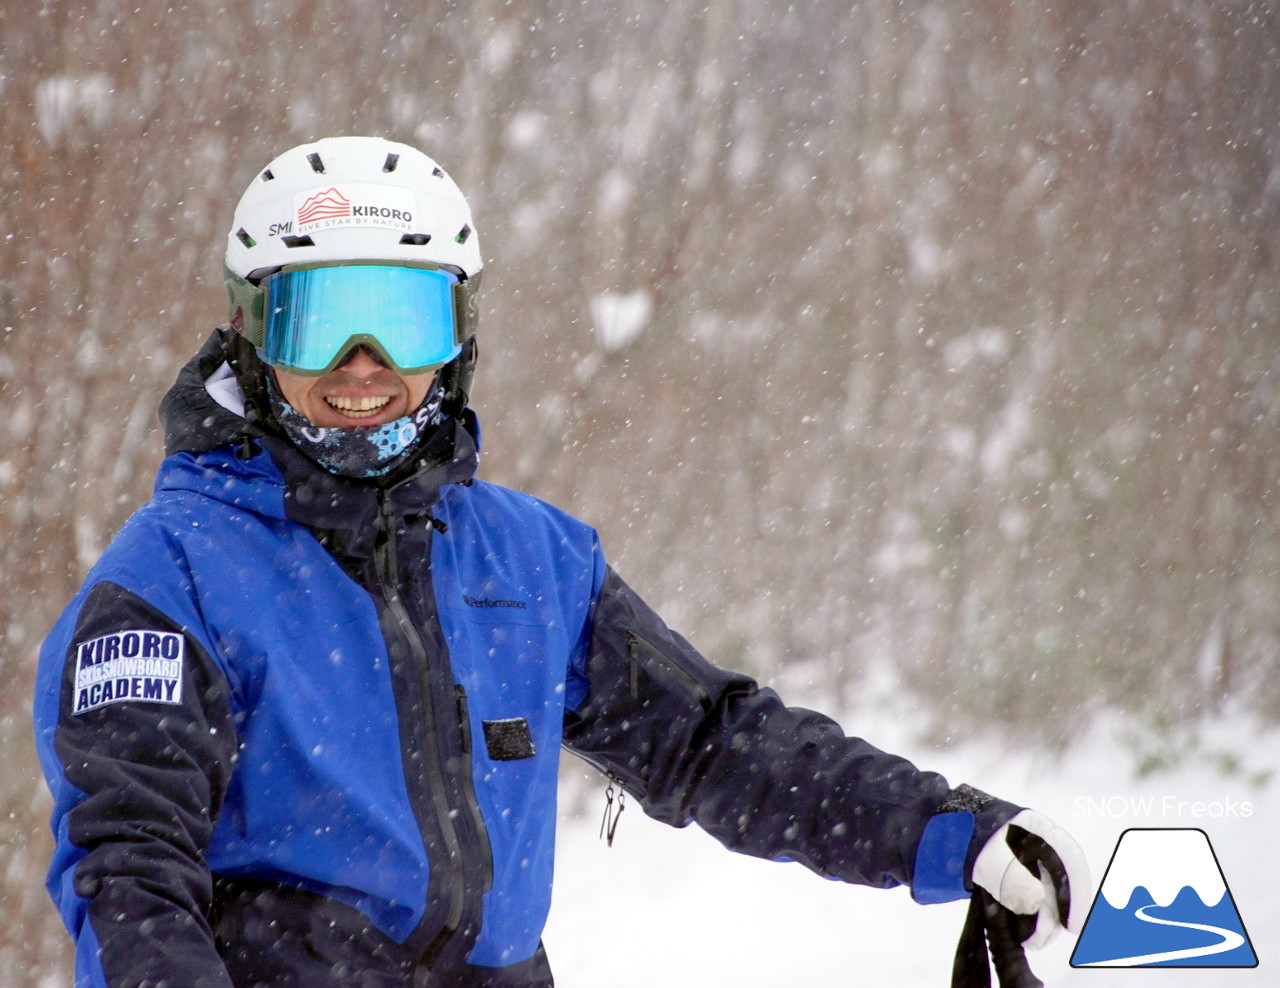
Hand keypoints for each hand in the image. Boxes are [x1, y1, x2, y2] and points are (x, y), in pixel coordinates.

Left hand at [971, 809, 1089, 948]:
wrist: (930, 834)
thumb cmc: (958, 834)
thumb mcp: (983, 853)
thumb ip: (1008, 874)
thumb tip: (1036, 901)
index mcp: (1033, 827)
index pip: (1068, 856)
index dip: (1077, 890)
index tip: (1073, 924)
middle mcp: (1034, 844)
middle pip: (1059, 882)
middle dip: (1053, 914)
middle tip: (1037, 940)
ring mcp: (1023, 861)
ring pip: (1046, 895)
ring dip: (1042, 921)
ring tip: (1027, 940)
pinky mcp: (1012, 878)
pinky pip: (1030, 901)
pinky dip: (1029, 919)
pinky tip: (1022, 934)